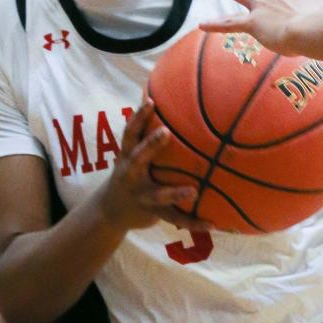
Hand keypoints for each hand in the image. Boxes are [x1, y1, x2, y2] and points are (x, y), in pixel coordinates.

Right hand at [99, 102, 210, 234]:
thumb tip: (159, 99)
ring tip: (195, 191)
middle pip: (138, 158)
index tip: (150, 101)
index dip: (138, 117)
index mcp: (127, 157)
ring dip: (175, 192)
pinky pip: (174, 218)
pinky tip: (213, 223)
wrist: (109, 212)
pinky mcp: (152, 213)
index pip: (130, 134)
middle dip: (151, 145)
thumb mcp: (130, 155)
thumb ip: (144, 135)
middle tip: (166, 132)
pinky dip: (193, 221)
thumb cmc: (129, 174)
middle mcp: (131, 175)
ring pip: (158, 195)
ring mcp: (141, 195)